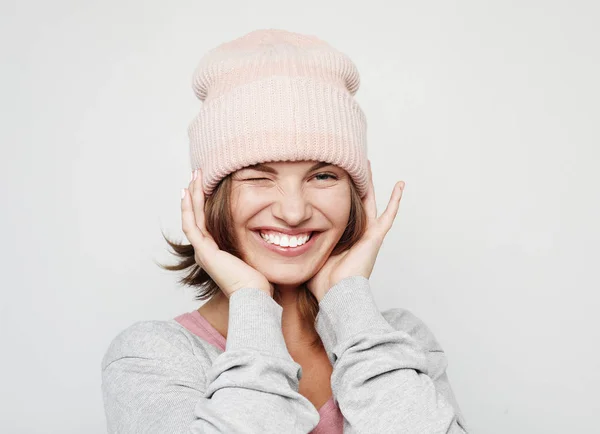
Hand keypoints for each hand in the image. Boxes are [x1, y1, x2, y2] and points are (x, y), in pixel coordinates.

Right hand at [181, 169, 273, 298]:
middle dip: (196, 195)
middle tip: (197, 175)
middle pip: (195, 217)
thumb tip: (269, 232)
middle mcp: (205, 251)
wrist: (253, 296)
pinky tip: (189, 193)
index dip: (204, 204)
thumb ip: (252, 244)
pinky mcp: (204, 251)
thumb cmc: (257, 282)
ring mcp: (202, 251)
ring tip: (194, 178)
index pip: (205, 223)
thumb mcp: (253, 257)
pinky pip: (192, 225)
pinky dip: (189, 209)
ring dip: (192, 196)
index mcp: (214, 252)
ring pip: (191, 218)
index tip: (206, 186)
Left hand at [306, 161, 404, 301]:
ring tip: (367, 166)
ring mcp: (368, 236)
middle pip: (356, 204)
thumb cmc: (321, 284)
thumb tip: (277, 239)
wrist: (335, 295)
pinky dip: (395, 201)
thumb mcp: (307, 258)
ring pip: (371, 203)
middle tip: (351, 168)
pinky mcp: (376, 238)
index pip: (339, 213)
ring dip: (369, 185)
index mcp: (342, 240)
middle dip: (353, 186)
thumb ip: (298, 247)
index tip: (330, 183)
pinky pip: (388, 216)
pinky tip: (400, 185)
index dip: (336, 198)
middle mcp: (356, 236)